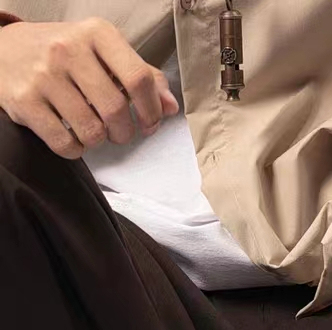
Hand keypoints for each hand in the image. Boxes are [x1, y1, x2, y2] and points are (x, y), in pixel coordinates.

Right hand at [0, 18, 178, 158]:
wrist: (4, 50)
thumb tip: (171, 107)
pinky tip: (73, 136)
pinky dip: (76, 150)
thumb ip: (140, 76)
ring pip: (92, 131)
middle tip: (119, 132)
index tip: (149, 123)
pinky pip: (65, 144)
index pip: (138, 78)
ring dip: (99, 141)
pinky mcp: (25, 103)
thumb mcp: (102, 52)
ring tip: (93, 130)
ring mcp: (44, 76)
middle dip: (124, 132)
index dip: (151, 110)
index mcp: (96, 33)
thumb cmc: (64, 55)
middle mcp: (68, 49)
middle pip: (116, 111)